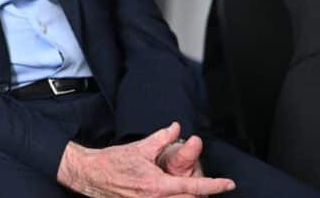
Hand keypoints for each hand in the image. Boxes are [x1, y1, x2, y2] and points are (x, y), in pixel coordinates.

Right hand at [56, 122, 235, 197]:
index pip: (194, 188)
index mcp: (157, 185)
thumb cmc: (113, 161)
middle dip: (203, 195)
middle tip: (213, 186)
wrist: (91, 174)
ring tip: (196, 191)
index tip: (228, 184)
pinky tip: (175, 193)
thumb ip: (162, 137)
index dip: (214, 186)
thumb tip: (176, 128)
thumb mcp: (140, 147)